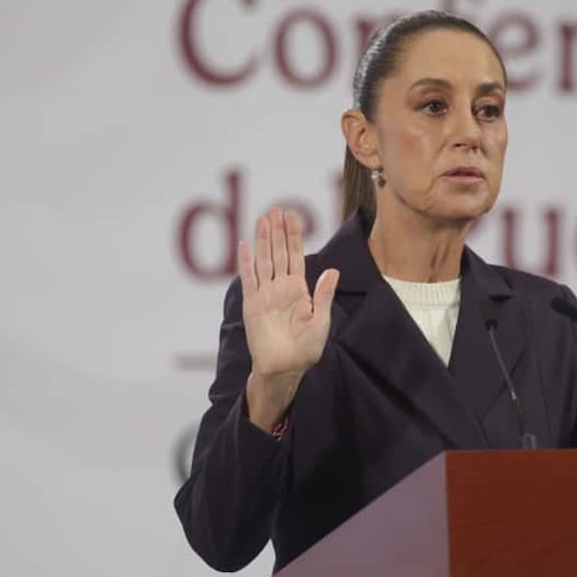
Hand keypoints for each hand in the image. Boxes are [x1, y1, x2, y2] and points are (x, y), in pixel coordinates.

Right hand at [238, 206, 339, 429]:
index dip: (295, 236)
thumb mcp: (321, 321)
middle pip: (279, 253)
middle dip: (279, 230)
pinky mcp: (252, 305)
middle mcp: (280, 288)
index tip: (293, 215)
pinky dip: (246, 263)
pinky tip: (245, 246)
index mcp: (298, 290)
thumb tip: (332, 270)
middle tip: (277, 208)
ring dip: (263, 240)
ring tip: (263, 219)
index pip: (296, 256)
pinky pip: (249, 280)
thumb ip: (323, 294)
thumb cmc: (305, 349)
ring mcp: (265, 294)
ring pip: (264, 261)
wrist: (285, 369)